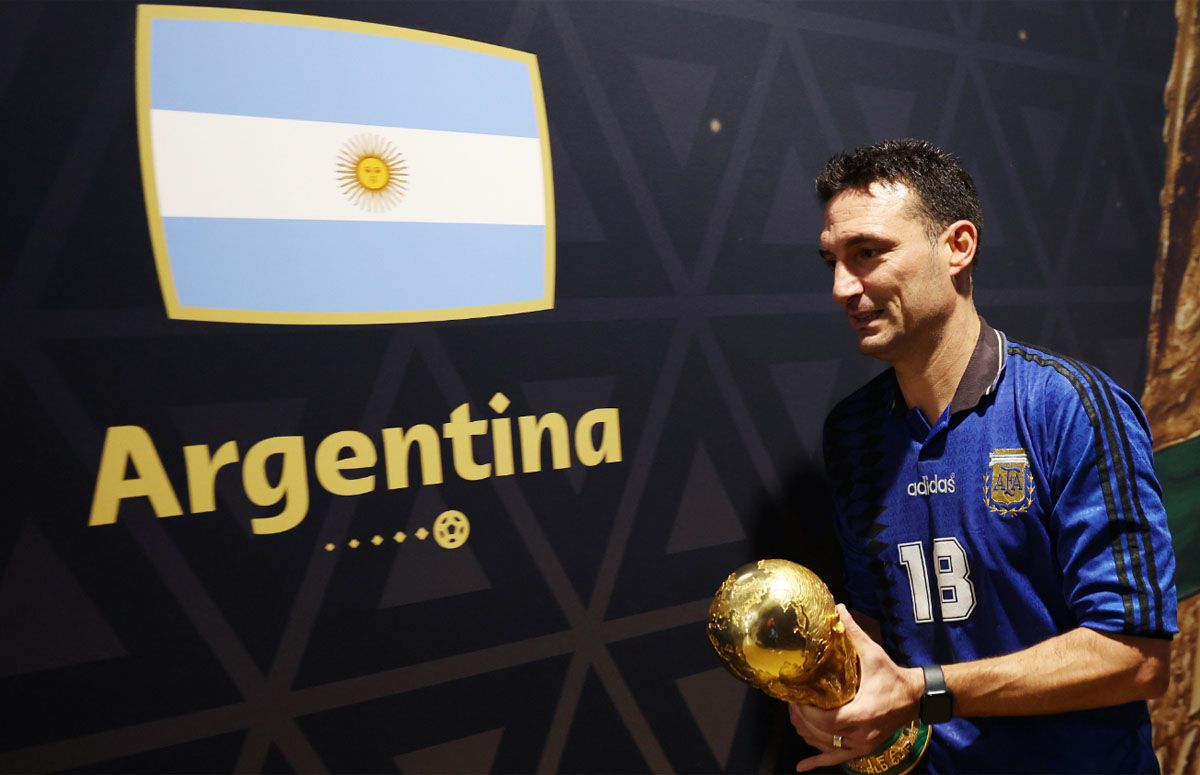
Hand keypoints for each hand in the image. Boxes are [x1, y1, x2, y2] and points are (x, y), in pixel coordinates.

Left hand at [791, 605, 922, 771]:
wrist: (915, 698)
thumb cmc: (893, 677)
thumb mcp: (874, 654)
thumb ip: (853, 633)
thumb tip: (838, 609)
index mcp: (862, 713)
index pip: (826, 721)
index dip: (806, 712)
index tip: (795, 698)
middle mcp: (861, 734)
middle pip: (821, 733)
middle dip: (802, 717)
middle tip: (791, 701)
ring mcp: (862, 745)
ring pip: (825, 745)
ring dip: (806, 732)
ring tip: (795, 715)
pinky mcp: (863, 748)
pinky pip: (836, 759)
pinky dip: (818, 762)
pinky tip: (802, 767)